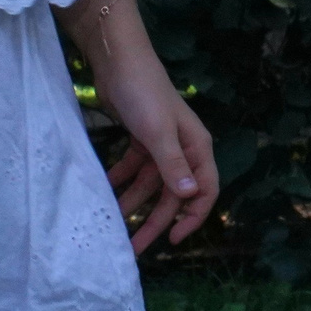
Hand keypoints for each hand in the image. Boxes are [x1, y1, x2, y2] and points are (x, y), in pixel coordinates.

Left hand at [95, 53, 217, 252]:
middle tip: (134, 248)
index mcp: (197, 147)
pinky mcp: (141, 138)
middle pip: (174, 193)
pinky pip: (134, 169)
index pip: (206, 189)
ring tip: (112, 224)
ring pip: (151, 184)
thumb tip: (191, 196)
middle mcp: (183, 148)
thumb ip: (173, 165)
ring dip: (134, 203)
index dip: (194, 217)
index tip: (174, 240)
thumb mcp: (158, 133)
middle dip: (156, 221)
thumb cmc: (145, 95)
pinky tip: (104, 190)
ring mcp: (161, 144)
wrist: (120, 63)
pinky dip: (121, 181)